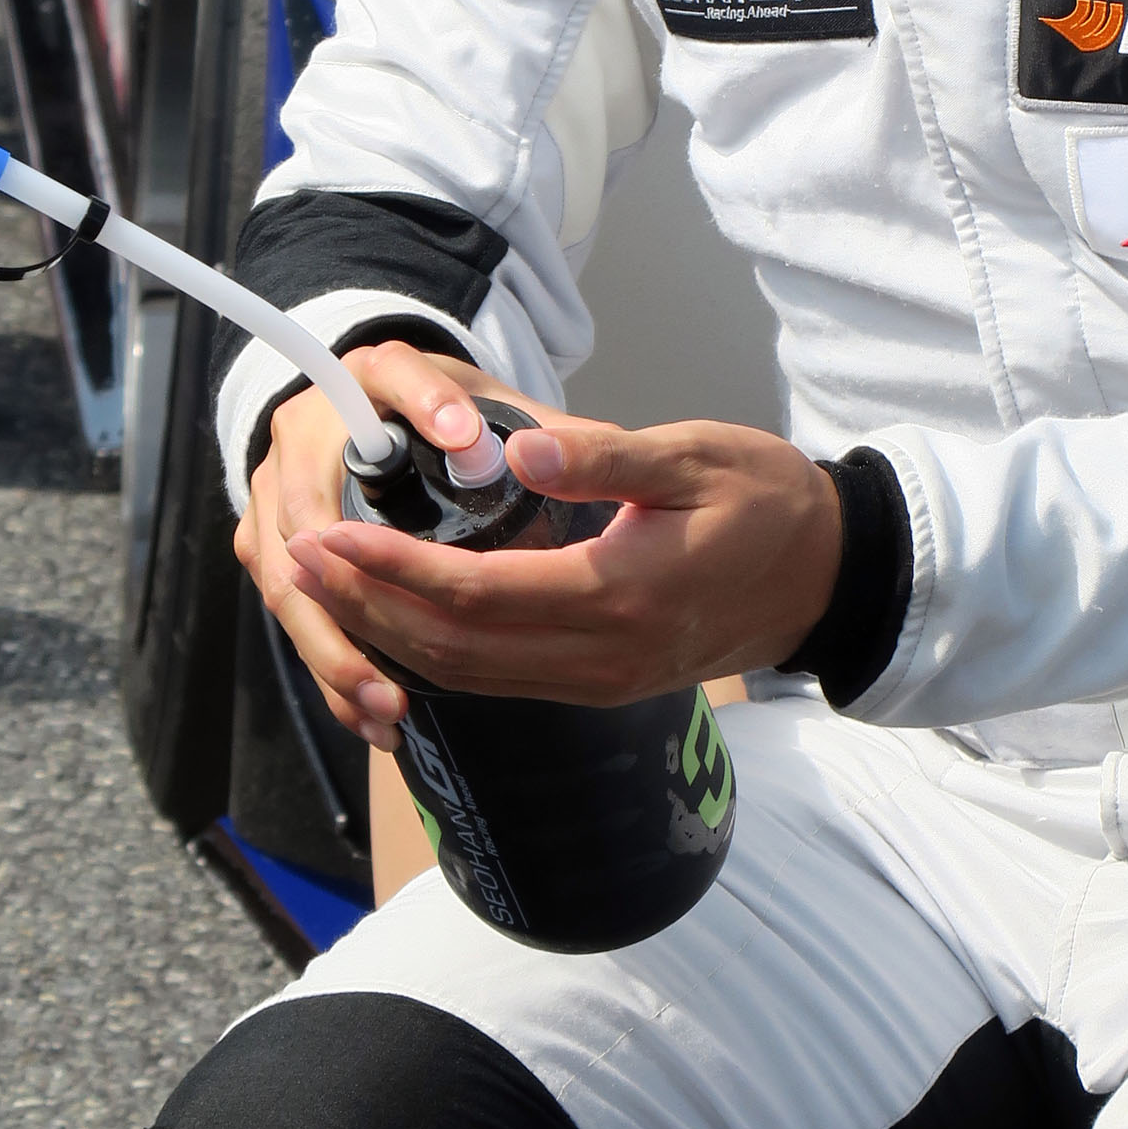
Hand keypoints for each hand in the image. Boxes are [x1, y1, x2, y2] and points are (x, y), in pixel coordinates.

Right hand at [237, 335, 504, 744]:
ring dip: (336, 651)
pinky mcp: (272, 539)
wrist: (373, 401)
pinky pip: (294, 611)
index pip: (393, 383)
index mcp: (371, 374)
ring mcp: (278, 489)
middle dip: (355, 591)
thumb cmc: (443, 403)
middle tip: (400, 651)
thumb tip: (547, 458)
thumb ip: (534, 418)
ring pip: (291, 583)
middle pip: (309, 514)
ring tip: (389, 705)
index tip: (463, 447)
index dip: (427, 415)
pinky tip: (376, 720)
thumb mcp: (486, 394)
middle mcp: (308, 429)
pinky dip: (332, 669)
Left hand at [284, 409, 842, 715]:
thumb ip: (601, 456)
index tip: (329, 532)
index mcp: (618, 595)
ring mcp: (600, 681)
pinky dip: (437, 656)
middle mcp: (600, 656)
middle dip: (367, 607)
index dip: (392, 568)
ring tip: (329, 589)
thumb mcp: (693, 456)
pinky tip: (398, 622)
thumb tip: (513, 443)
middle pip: (455, 649)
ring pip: (470, 676)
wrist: (828, 575)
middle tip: (300, 560)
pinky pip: (500, 680)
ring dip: (390, 635)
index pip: (475, 593)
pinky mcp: (602, 685)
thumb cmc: (765, 501)